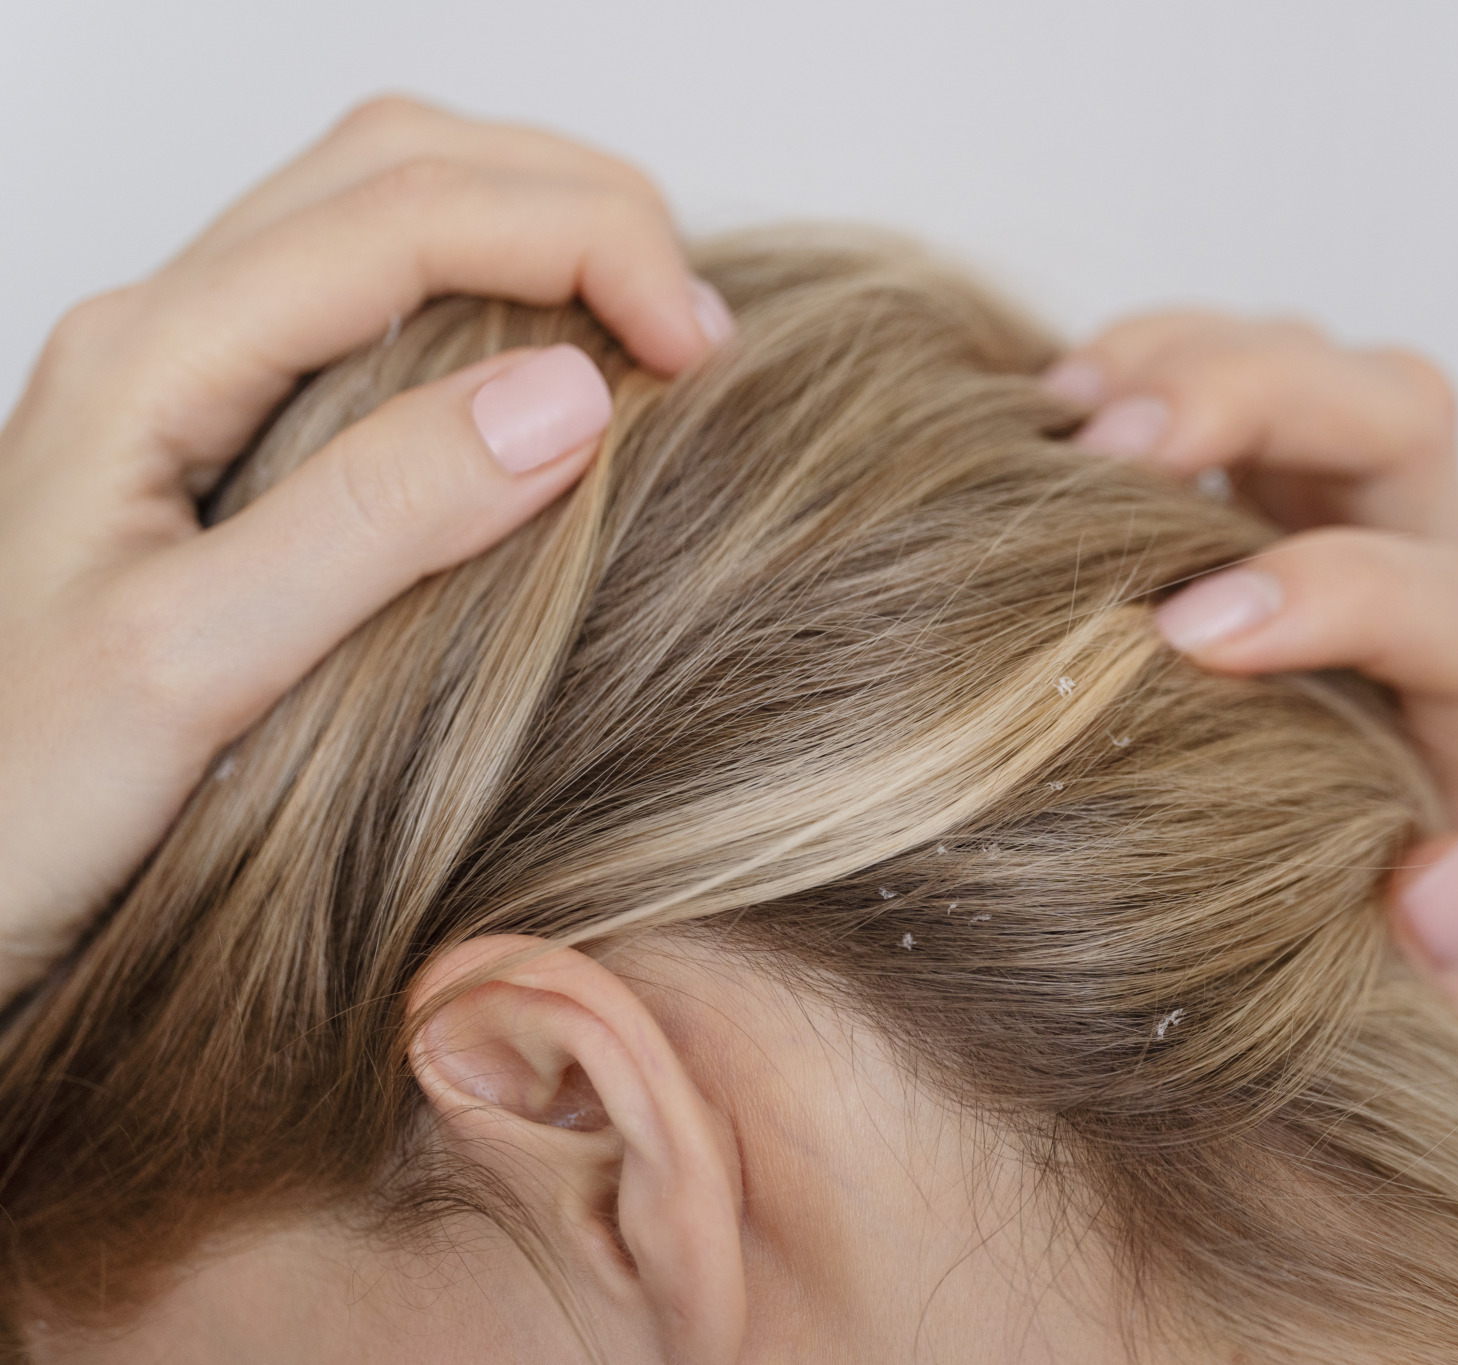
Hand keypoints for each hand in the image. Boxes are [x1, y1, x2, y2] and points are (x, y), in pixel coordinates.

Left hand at [0, 96, 732, 995]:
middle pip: (403, 161)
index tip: (700, 348)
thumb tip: (571, 395)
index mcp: (152, 358)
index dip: (586, 243)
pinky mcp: (225, 433)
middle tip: (694, 329)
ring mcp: (193, 373)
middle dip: (578, 204)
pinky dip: (497, 297)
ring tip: (651, 338)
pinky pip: (377, 299)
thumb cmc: (17, 800)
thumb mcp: (194, 670)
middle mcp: (168, 331)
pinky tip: (556, 385)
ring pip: (390, 207)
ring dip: (540, 231)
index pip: (409, 213)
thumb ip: (375, 518)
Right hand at [1046, 314, 1457, 1073]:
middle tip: (1110, 441)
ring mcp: (1320, 532)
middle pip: (1403, 420)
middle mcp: (1412, 602)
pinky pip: (1202, 380)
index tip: (1182, 636)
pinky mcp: (1228, 502)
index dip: (1339, 595)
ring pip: (1309, 365)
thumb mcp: (1440, 1037)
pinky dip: (1126, 367)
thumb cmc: (1362, 999)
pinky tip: (1034, 410)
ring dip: (1184, 353)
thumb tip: (1442, 878)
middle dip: (1262, 397)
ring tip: (1055, 406)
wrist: (1299, 961)